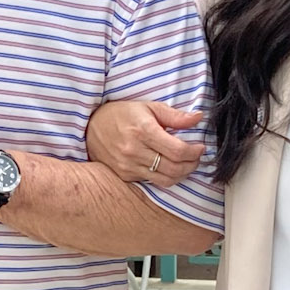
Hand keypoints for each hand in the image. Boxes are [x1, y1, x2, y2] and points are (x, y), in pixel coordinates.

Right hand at [86, 99, 203, 184]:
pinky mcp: (125, 176)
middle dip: (192, 164)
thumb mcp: (148, 107)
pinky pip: (153, 182)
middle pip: (174, 168)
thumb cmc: (121, 114)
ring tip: (186, 164)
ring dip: (182, 174)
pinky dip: (166, 178)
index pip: (178, 150)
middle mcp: (135, 151)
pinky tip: (169, 168)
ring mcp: (128, 166)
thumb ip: (174, 115)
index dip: (194, 152)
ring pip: (166, 179)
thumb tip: (198, 117)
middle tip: (196, 157)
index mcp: (143, 131)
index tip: (200, 147)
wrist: (90, 127)